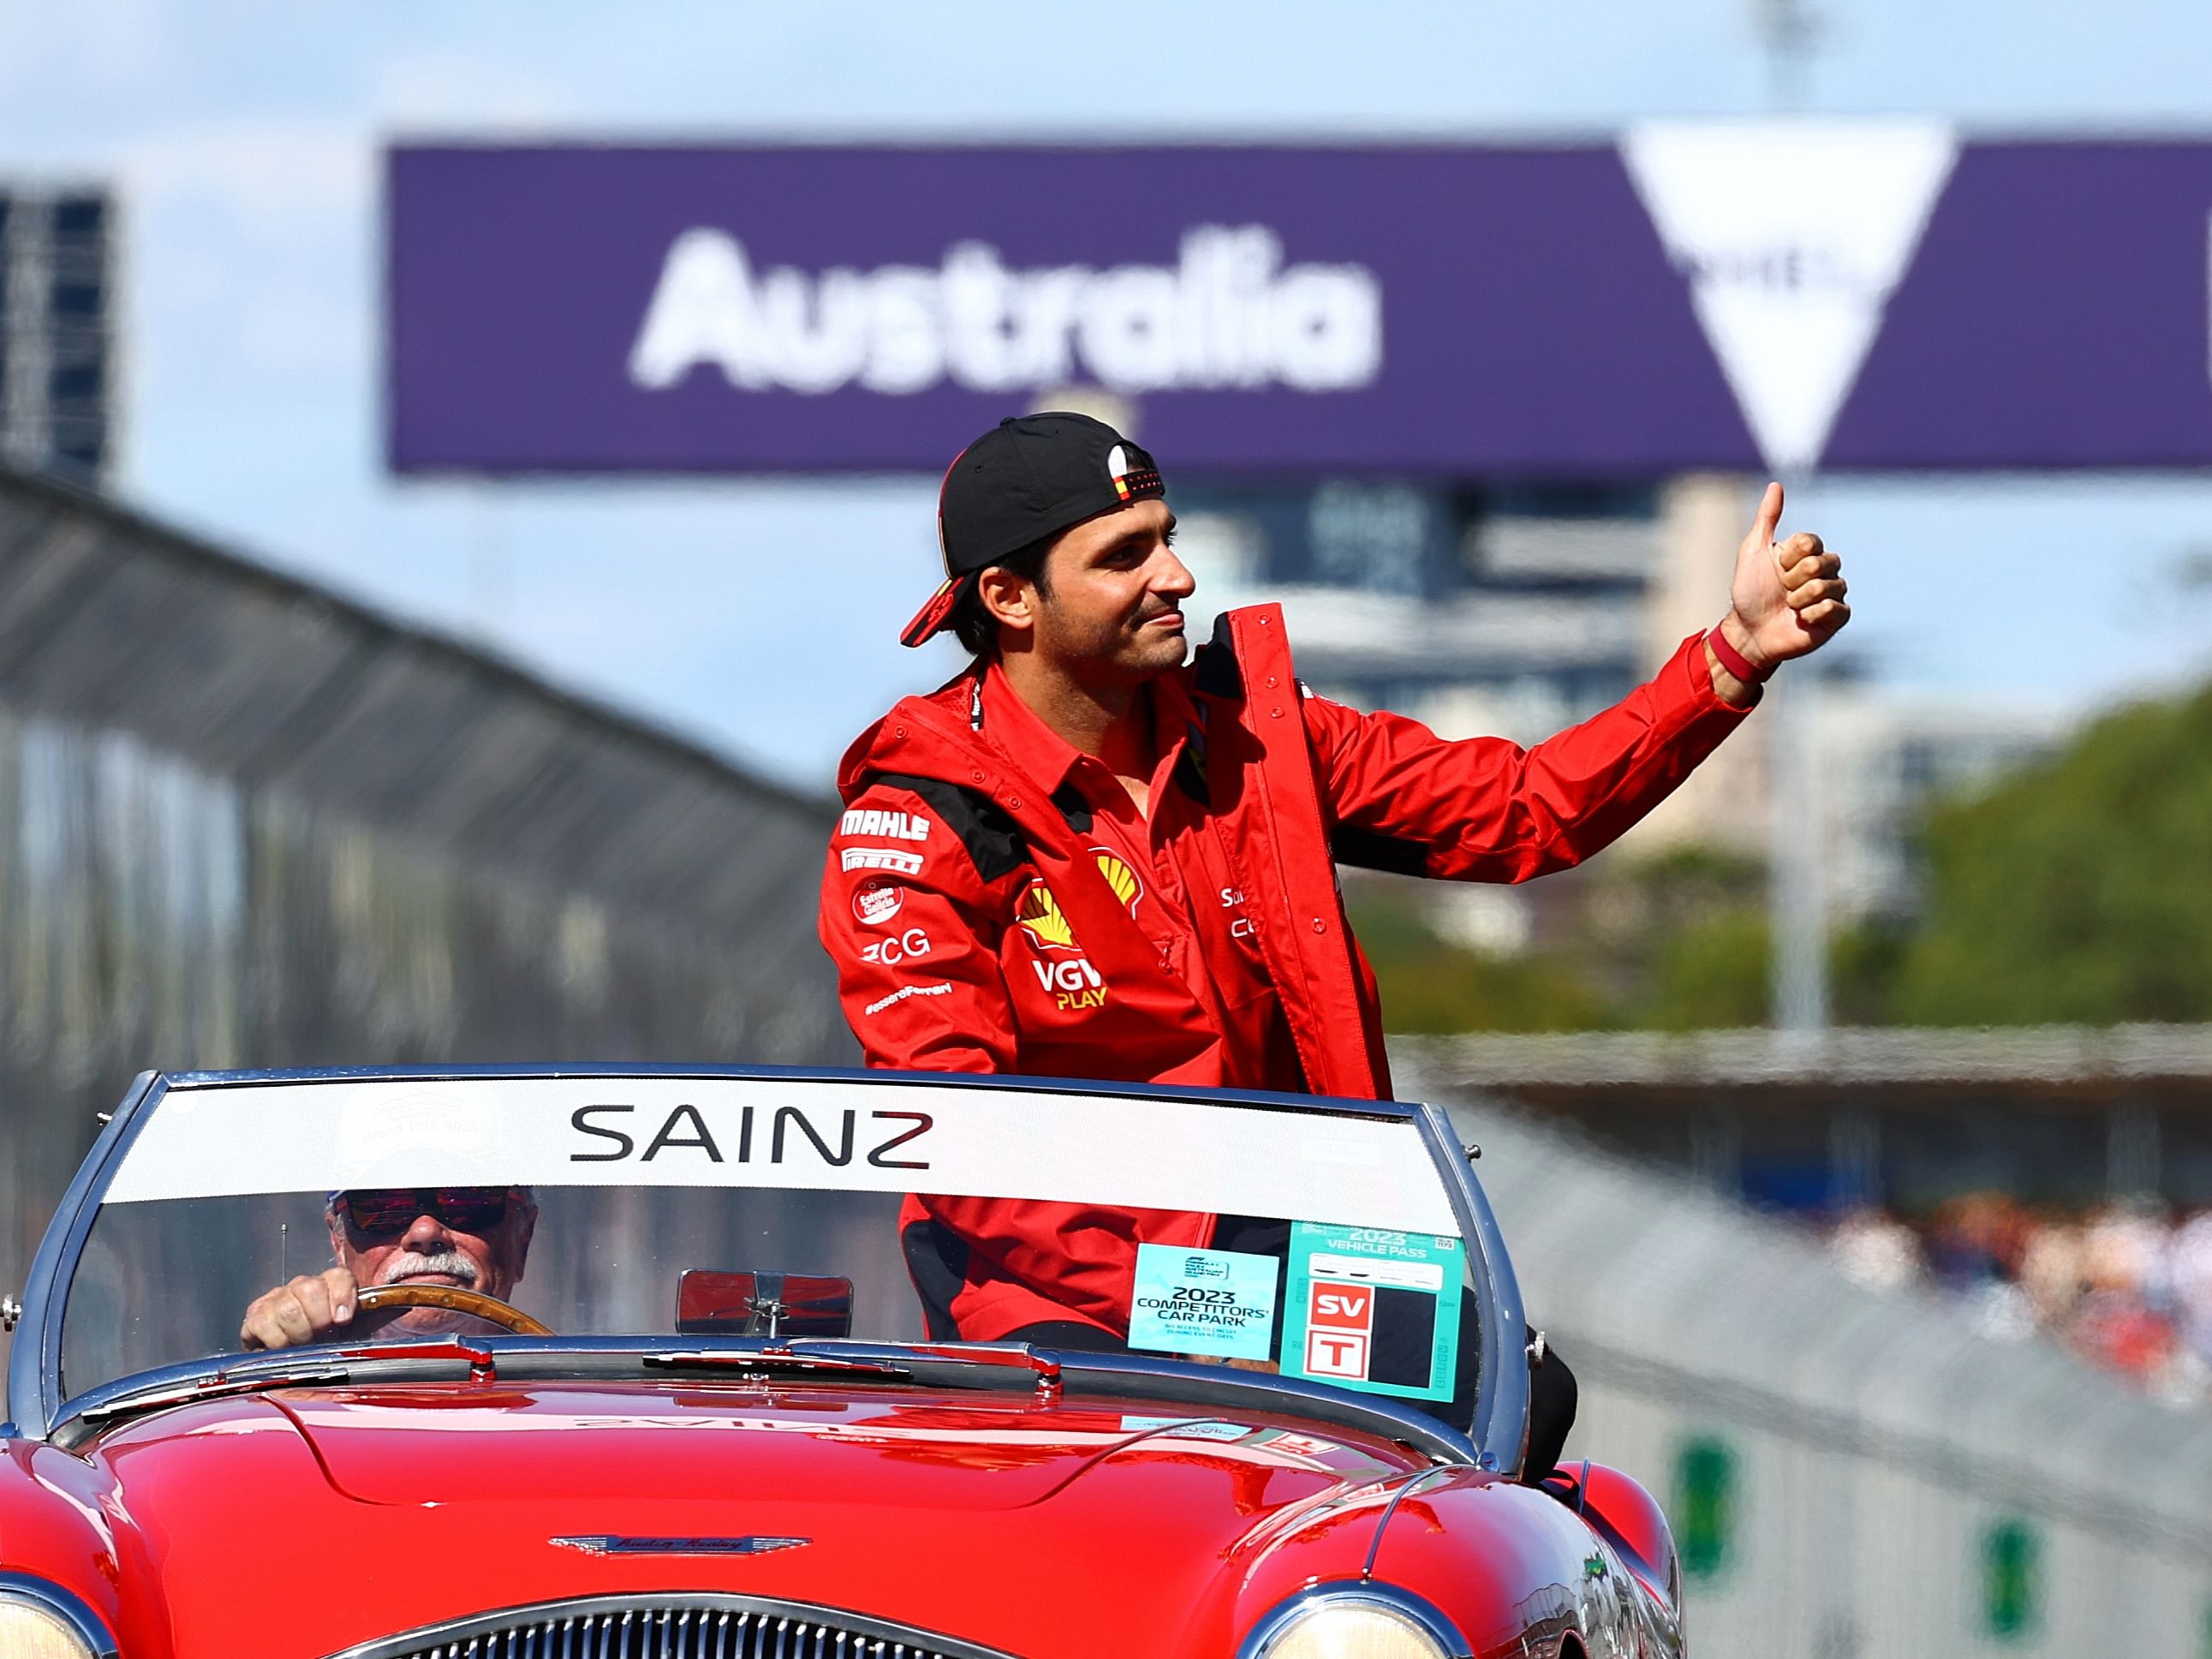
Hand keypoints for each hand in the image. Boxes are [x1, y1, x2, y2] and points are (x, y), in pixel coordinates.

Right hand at [240, 1268, 358, 1350]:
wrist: (293, 1357)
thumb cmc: (324, 1343)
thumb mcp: (350, 1332)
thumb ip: (363, 1321)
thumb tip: (353, 1319)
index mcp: (329, 1285)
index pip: (339, 1276)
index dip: (342, 1296)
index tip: (343, 1320)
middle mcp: (300, 1286)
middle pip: (310, 1289)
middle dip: (319, 1321)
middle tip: (322, 1339)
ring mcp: (275, 1299)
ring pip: (288, 1308)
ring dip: (299, 1335)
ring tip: (303, 1346)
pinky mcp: (254, 1315)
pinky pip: (264, 1324)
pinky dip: (276, 1342)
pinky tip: (283, 1348)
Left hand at [1721, 481, 1849, 672]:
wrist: (1750, 631)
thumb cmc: (1749, 592)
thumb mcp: (1753, 551)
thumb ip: (1767, 518)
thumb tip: (1776, 484)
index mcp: (1807, 551)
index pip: (1809, 542)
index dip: (1787, 559)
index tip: (1775, 569)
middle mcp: (1824, 568)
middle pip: (1819, 563)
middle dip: (1791, 581)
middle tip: (1781, 591)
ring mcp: (1833, 592)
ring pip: (1826, 586)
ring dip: (1799, 600)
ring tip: (1789, 607)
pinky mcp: (1838, 616)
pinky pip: (1834, 608)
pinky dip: (1811, 615)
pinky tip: (1802, 620)